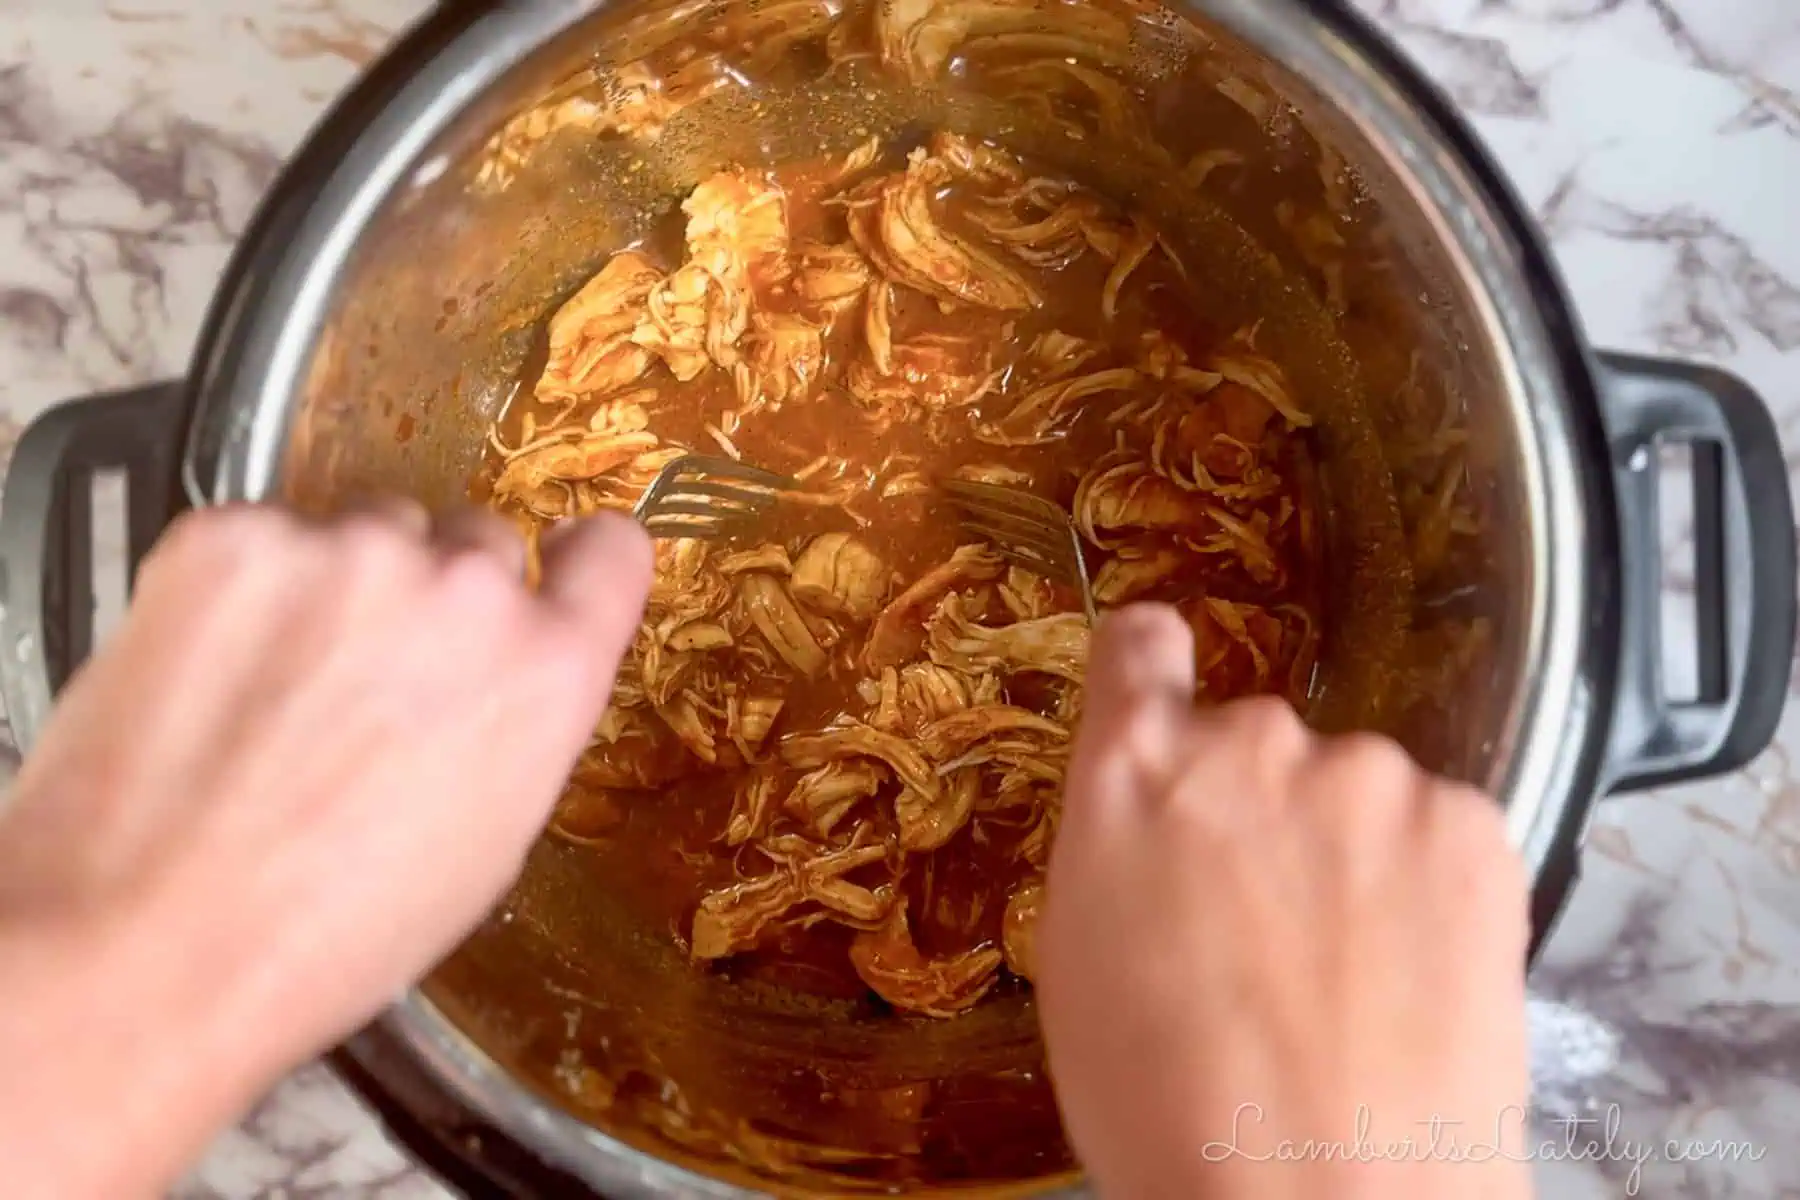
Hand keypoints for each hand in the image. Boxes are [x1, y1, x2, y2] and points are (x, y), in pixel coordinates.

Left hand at [0, 501, 650, 1197]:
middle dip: (436, 597)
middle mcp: (464, 590)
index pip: (611, 554)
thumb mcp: (487, 841)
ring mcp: (346, 553)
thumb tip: (489, 679)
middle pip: (473, 543)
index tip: (559, 559)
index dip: (583, 558)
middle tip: (370, 682)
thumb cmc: (325, 933)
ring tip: (273, 689)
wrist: (142, 946)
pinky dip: (240, 589)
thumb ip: (517, 722)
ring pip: (363, 532)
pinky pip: (261, 537)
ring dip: (337, 585)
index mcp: (547, 672)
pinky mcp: (232, 539)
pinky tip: (209, 675)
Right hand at [1038, 605, 1531, 1199]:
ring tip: (1353, 971)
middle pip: (1256, 742)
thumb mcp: (1082, 959)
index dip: (1151, 667)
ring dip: (1351, 850)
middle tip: (1268, 922)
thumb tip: (1159, 820)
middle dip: (1258, 810)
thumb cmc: (1167, 1108)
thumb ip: (1121, 845)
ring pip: (1355, 792)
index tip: (1164, 687)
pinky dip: (1430, 885)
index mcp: (1134, 771)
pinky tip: (1413, 974)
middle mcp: (1252, 743)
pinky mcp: (1471, 826)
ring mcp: (1369, 779)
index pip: (1139, 645)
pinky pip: (1438, 829)